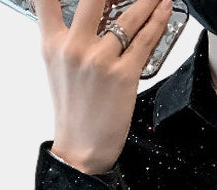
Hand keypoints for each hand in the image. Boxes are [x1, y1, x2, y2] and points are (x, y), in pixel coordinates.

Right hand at [35, 0, 172, 173]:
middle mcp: (74, 48)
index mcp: (52, 44)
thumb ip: (62, 37)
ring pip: (126, 17)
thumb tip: (79, 18)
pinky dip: (157, 22)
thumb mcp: (56, 70)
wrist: (81, 148)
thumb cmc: (73, 113)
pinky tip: (163, 9)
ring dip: (146, 0)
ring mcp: (100, 61)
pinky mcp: (124, 76)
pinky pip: (144, 42)